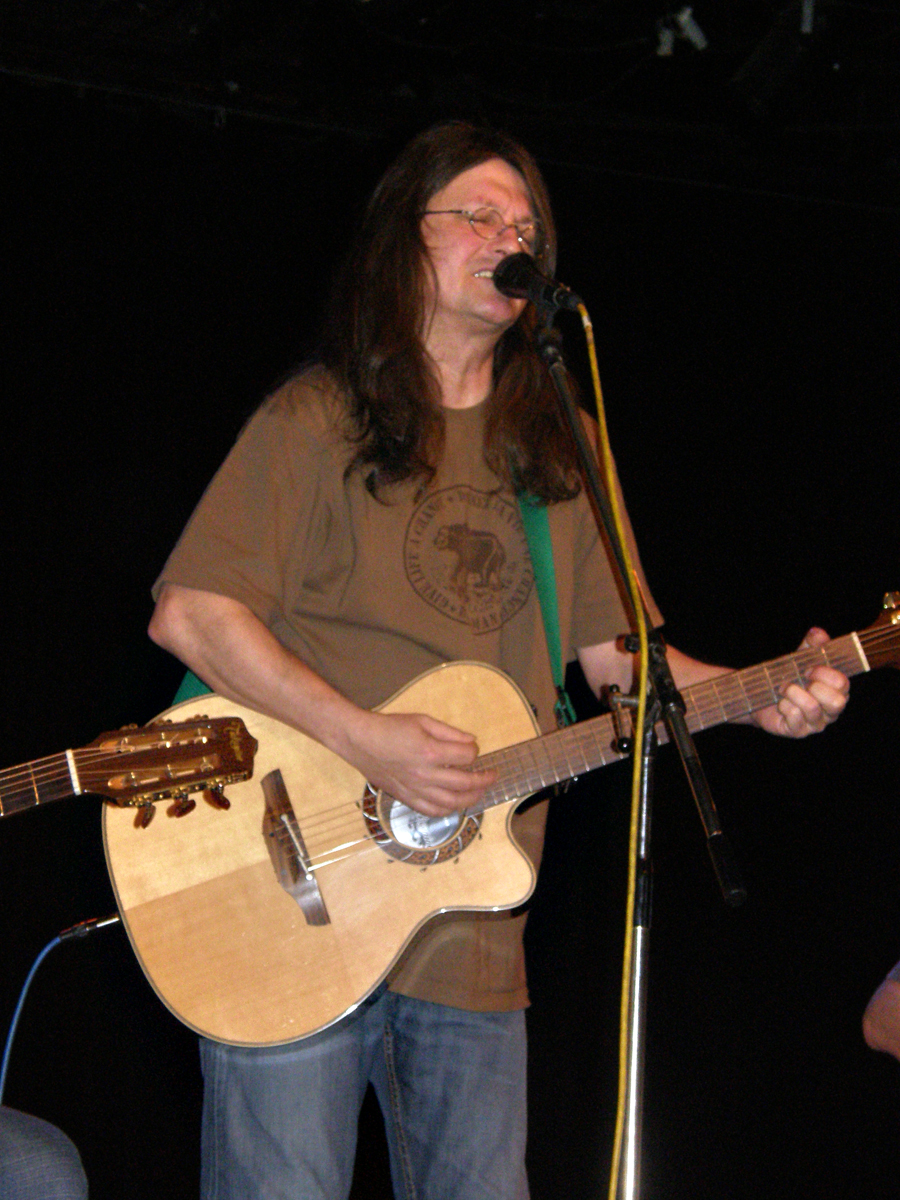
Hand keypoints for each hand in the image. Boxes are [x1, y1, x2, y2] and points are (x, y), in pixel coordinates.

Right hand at [342, 709, 496, 816]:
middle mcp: (425, 774)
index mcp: (430, 751)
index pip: (467, 756)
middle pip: (465, 783)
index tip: (474, 749)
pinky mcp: (406, 797)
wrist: (359, 740)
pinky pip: (431, 811)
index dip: (475, 751)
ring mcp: (415, 789)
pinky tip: (455, 804)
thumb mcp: (422, 720)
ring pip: (451, 803)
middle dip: (484, 780)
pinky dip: (448, 810)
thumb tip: (472, 742)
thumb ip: (450, 732)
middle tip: (492, 775)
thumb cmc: (389, 727)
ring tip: (479, 792)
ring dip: (471, 799)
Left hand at [752, 627, 849, 737]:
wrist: (763, 697)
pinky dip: (784, 704)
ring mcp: (815, 724)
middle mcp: (831, 711)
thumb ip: (812, 645)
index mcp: (837, 692)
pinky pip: (794, 717)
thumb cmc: (790, 677)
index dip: (825, 673)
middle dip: (814, 686)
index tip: (809, 668)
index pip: (843, 684)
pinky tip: (780, 702)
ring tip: (784, 688)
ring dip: (793, 692)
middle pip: (836, 702)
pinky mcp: (798, 731)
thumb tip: (817, 633)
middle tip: (799, 679)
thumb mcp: (801, 658)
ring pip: (812, 708)